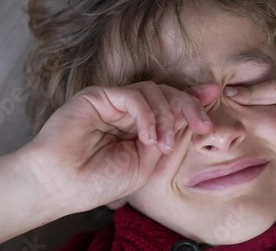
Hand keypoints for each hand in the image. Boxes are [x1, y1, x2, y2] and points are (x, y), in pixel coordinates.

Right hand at [24, 81, 220, 212]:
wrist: (61, 185)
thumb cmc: (99, 181)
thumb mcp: (147, 163)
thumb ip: (168, 138)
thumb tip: (194, 116)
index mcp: (138, 127)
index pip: (170, 106)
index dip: (192, 103)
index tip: (214, 102)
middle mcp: (128, 112)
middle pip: (166, 93)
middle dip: (189, 106)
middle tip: (204, 125)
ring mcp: (113, 103)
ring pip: (153, 90)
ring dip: (166, 116)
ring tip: (161, 143)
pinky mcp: (99, 96)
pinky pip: (134, 95)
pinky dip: (147, 114)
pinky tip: (147, 136)